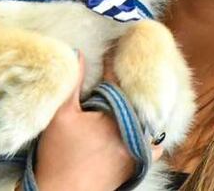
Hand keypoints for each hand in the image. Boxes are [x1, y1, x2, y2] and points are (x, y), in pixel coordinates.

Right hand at [31, 51, 162, 190]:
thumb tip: (78, 53)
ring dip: (140, 108)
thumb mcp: (61, 116)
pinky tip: (140, 124)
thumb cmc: (60, 155)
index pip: (116, 81)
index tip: (111, 51)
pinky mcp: (140, 162)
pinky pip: (153, 142)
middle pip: (134, 99)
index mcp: (118, 113)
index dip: (111, 64)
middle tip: (120, 70)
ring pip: (146, 119)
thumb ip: (72, 83)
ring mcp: (141, 147)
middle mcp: (136, 129)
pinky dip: (149, 132)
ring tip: (131, 95)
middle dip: (127, 85)